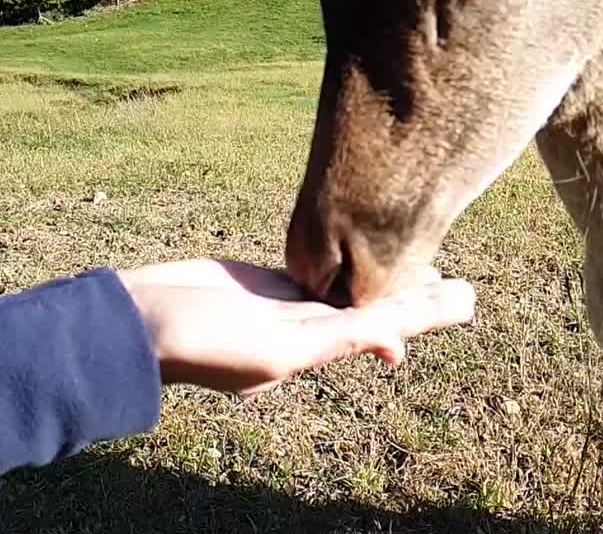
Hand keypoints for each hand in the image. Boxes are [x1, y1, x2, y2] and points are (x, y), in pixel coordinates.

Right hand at [118, 260, 474, 396]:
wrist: (135, 321)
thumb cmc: (202, 342)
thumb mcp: (275, 348)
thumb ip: (335, 341)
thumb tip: (397, 347)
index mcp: (312, 350)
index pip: (381, 325)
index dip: (423, 312)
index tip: (467, 298)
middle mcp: (302, 329)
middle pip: (371, 306)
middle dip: (412, 295)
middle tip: (458, 281)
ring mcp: (280, 305)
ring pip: (345, 286)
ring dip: (381, 276)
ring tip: (418, 258)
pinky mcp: (258, 281)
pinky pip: (310, 270)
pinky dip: (339, 262)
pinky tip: (356, 251)